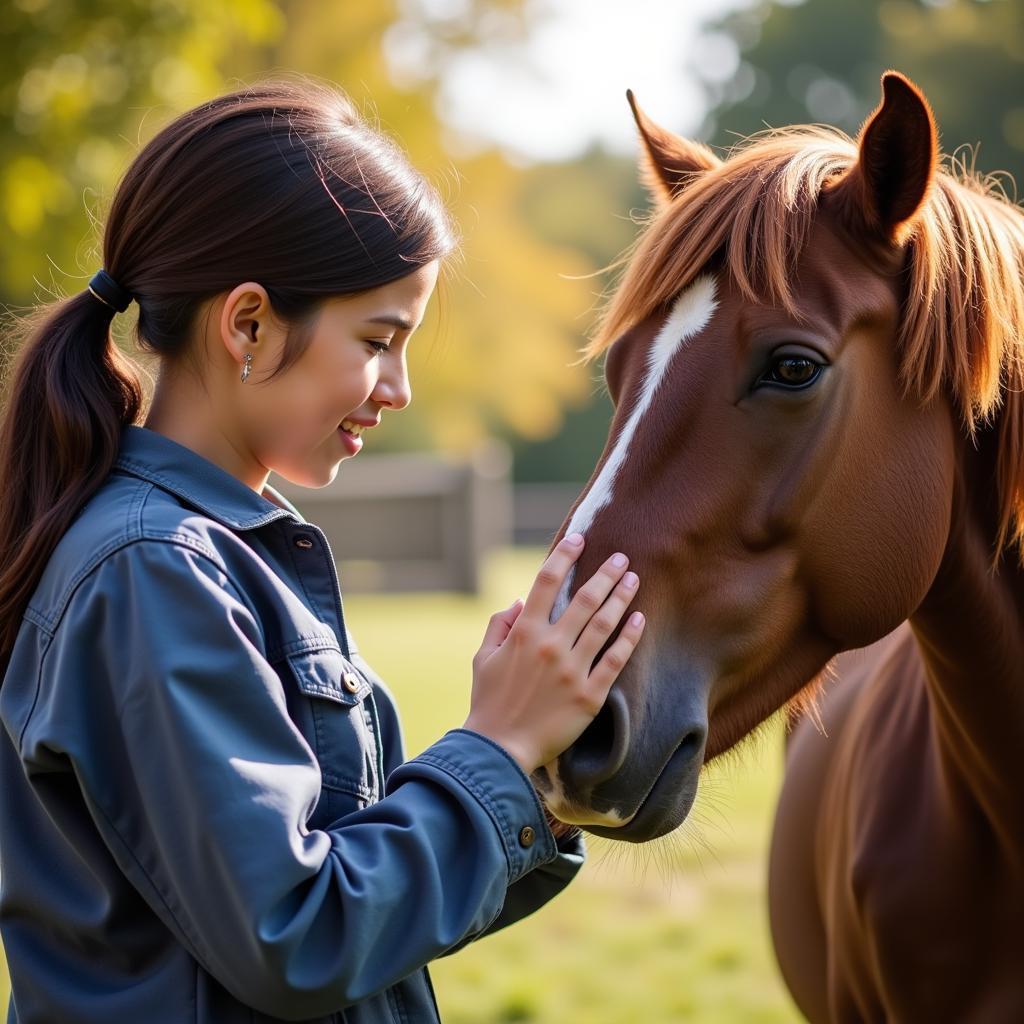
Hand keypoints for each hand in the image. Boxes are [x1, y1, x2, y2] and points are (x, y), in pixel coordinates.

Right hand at [463, 533, 645, 774]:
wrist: (498, 750)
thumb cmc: (487, 703)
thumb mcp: (483, 658)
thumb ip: (499, 625)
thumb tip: (518, 601)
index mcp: (523, 632)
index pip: (546, 581)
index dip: (564, 555)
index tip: (579, 538)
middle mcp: (550, 645)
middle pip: (584, 598)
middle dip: (605, 573)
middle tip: (621, 557)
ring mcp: (571, 670)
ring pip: (603, 624)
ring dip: (621, 597)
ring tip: (633, 579)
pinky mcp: (589, 695)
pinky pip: (615, 660)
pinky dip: (629, 637)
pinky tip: (640, 618)